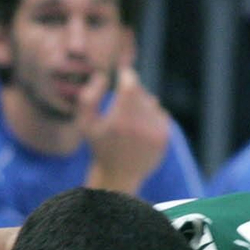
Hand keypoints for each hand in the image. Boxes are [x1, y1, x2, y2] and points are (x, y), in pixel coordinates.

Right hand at [77, 66, 170, 192]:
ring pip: (152, 102)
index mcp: (119, 120)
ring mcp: (155, 131)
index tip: (123, 73)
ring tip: (129, 121)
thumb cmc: (99, 147)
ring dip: (141, 106)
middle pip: (140, 92)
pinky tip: (140, 130)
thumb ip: (88, 97)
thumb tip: (103, 76)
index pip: (130, 83)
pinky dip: (151, 117)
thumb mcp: (85, 123)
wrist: (119, 176)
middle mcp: (139, 125)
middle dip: (131, 93)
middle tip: (121, 105)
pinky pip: (161, 114)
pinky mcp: (164, 137)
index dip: (126, 74)